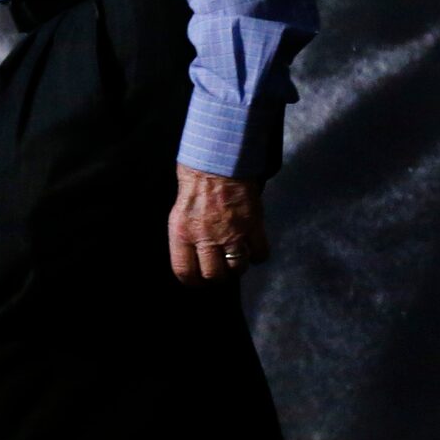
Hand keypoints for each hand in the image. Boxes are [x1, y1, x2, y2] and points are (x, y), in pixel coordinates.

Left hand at [168, 164, 266, 285]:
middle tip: (221, 269)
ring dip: (238, 267)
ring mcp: (231, 232)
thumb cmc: (196, 181)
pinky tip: (253, 248)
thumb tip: (195, 257)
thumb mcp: (179, 212)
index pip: (184, 272)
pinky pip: (260, 253)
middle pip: (214, 275)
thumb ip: (187, 236)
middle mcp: (205, 236)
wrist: (219, 158)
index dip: (193, 281)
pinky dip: (258, 255)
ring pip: (237, 268)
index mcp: (182, 233)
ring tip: (236, 258)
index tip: (198, 280)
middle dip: (218, 276)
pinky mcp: (252, 224)